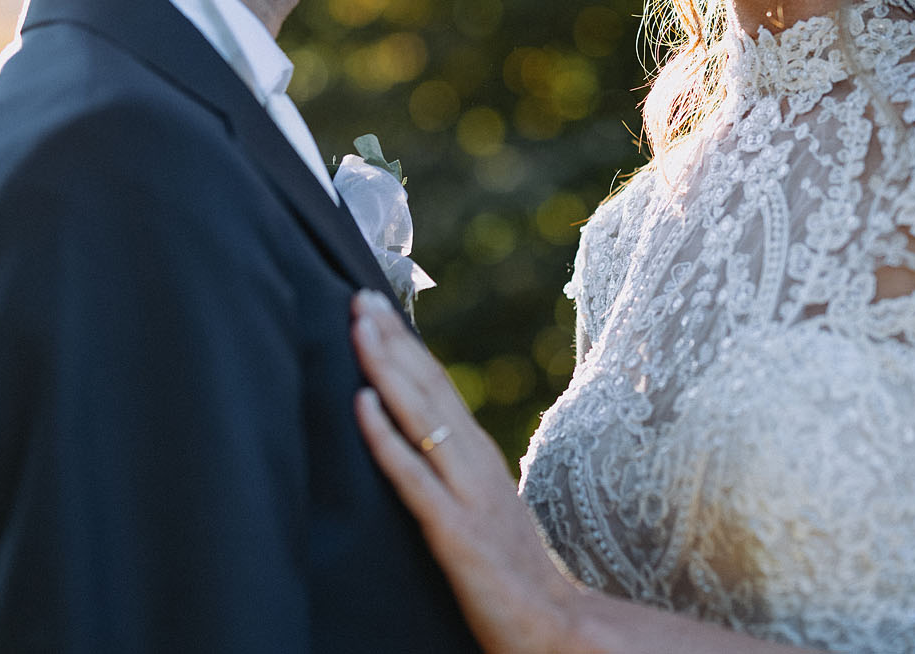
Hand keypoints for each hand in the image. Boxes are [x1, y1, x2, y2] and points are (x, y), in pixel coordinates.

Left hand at [351, 290, 585, 653]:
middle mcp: (477, 465)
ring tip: (357, 326)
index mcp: (481, 459)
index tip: (377, 308)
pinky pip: (413, 477)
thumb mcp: (485, 511)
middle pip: (429, 387)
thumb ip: (457, 477)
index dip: (407, 346)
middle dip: (391, 339)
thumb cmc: (515, 578)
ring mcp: (468, 496)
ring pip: (420, 416)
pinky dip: (384, 436)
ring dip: (385, 367)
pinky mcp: (455, 533)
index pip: (439, 388)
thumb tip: (425, 447)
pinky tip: (360, 404)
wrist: (557, 631)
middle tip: (357, 294)